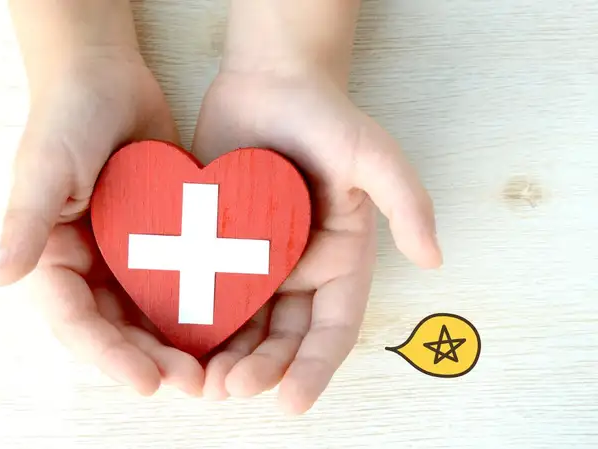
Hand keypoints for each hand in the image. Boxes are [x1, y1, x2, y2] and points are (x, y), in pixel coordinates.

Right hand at [0, 45, 204, 395]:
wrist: (107, 75)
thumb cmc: (66, 116)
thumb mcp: (43, 167)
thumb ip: (24, 223)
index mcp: (52, 259)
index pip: (76, 322)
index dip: (109, 356)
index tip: (148, 381)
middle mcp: (87, 265)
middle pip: (118, 329)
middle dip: (152, 358)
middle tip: (193, 382)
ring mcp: (124, 255)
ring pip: (151, 314)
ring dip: (178, 343)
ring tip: (214, 369)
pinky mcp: (159, 239)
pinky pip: (178, 281)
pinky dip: (198, 305)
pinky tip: (230, 324)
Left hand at [191, 68, 442, 412]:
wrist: (269, 80)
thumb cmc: (326, 116)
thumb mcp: (375, 156)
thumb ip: (407, 203)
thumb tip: (435, 259)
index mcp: (340, 260)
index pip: (331, 328)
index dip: (315, 367)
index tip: (293, 401)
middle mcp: (299, 269)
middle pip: (282, 336)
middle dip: (262, 368)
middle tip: (233, 388)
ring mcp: (255, 260)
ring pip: (242, 323)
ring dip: (225, 356)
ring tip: (204, 382)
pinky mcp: (216, 244)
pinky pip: (204, 288)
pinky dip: (193, 319)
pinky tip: (173, 340)